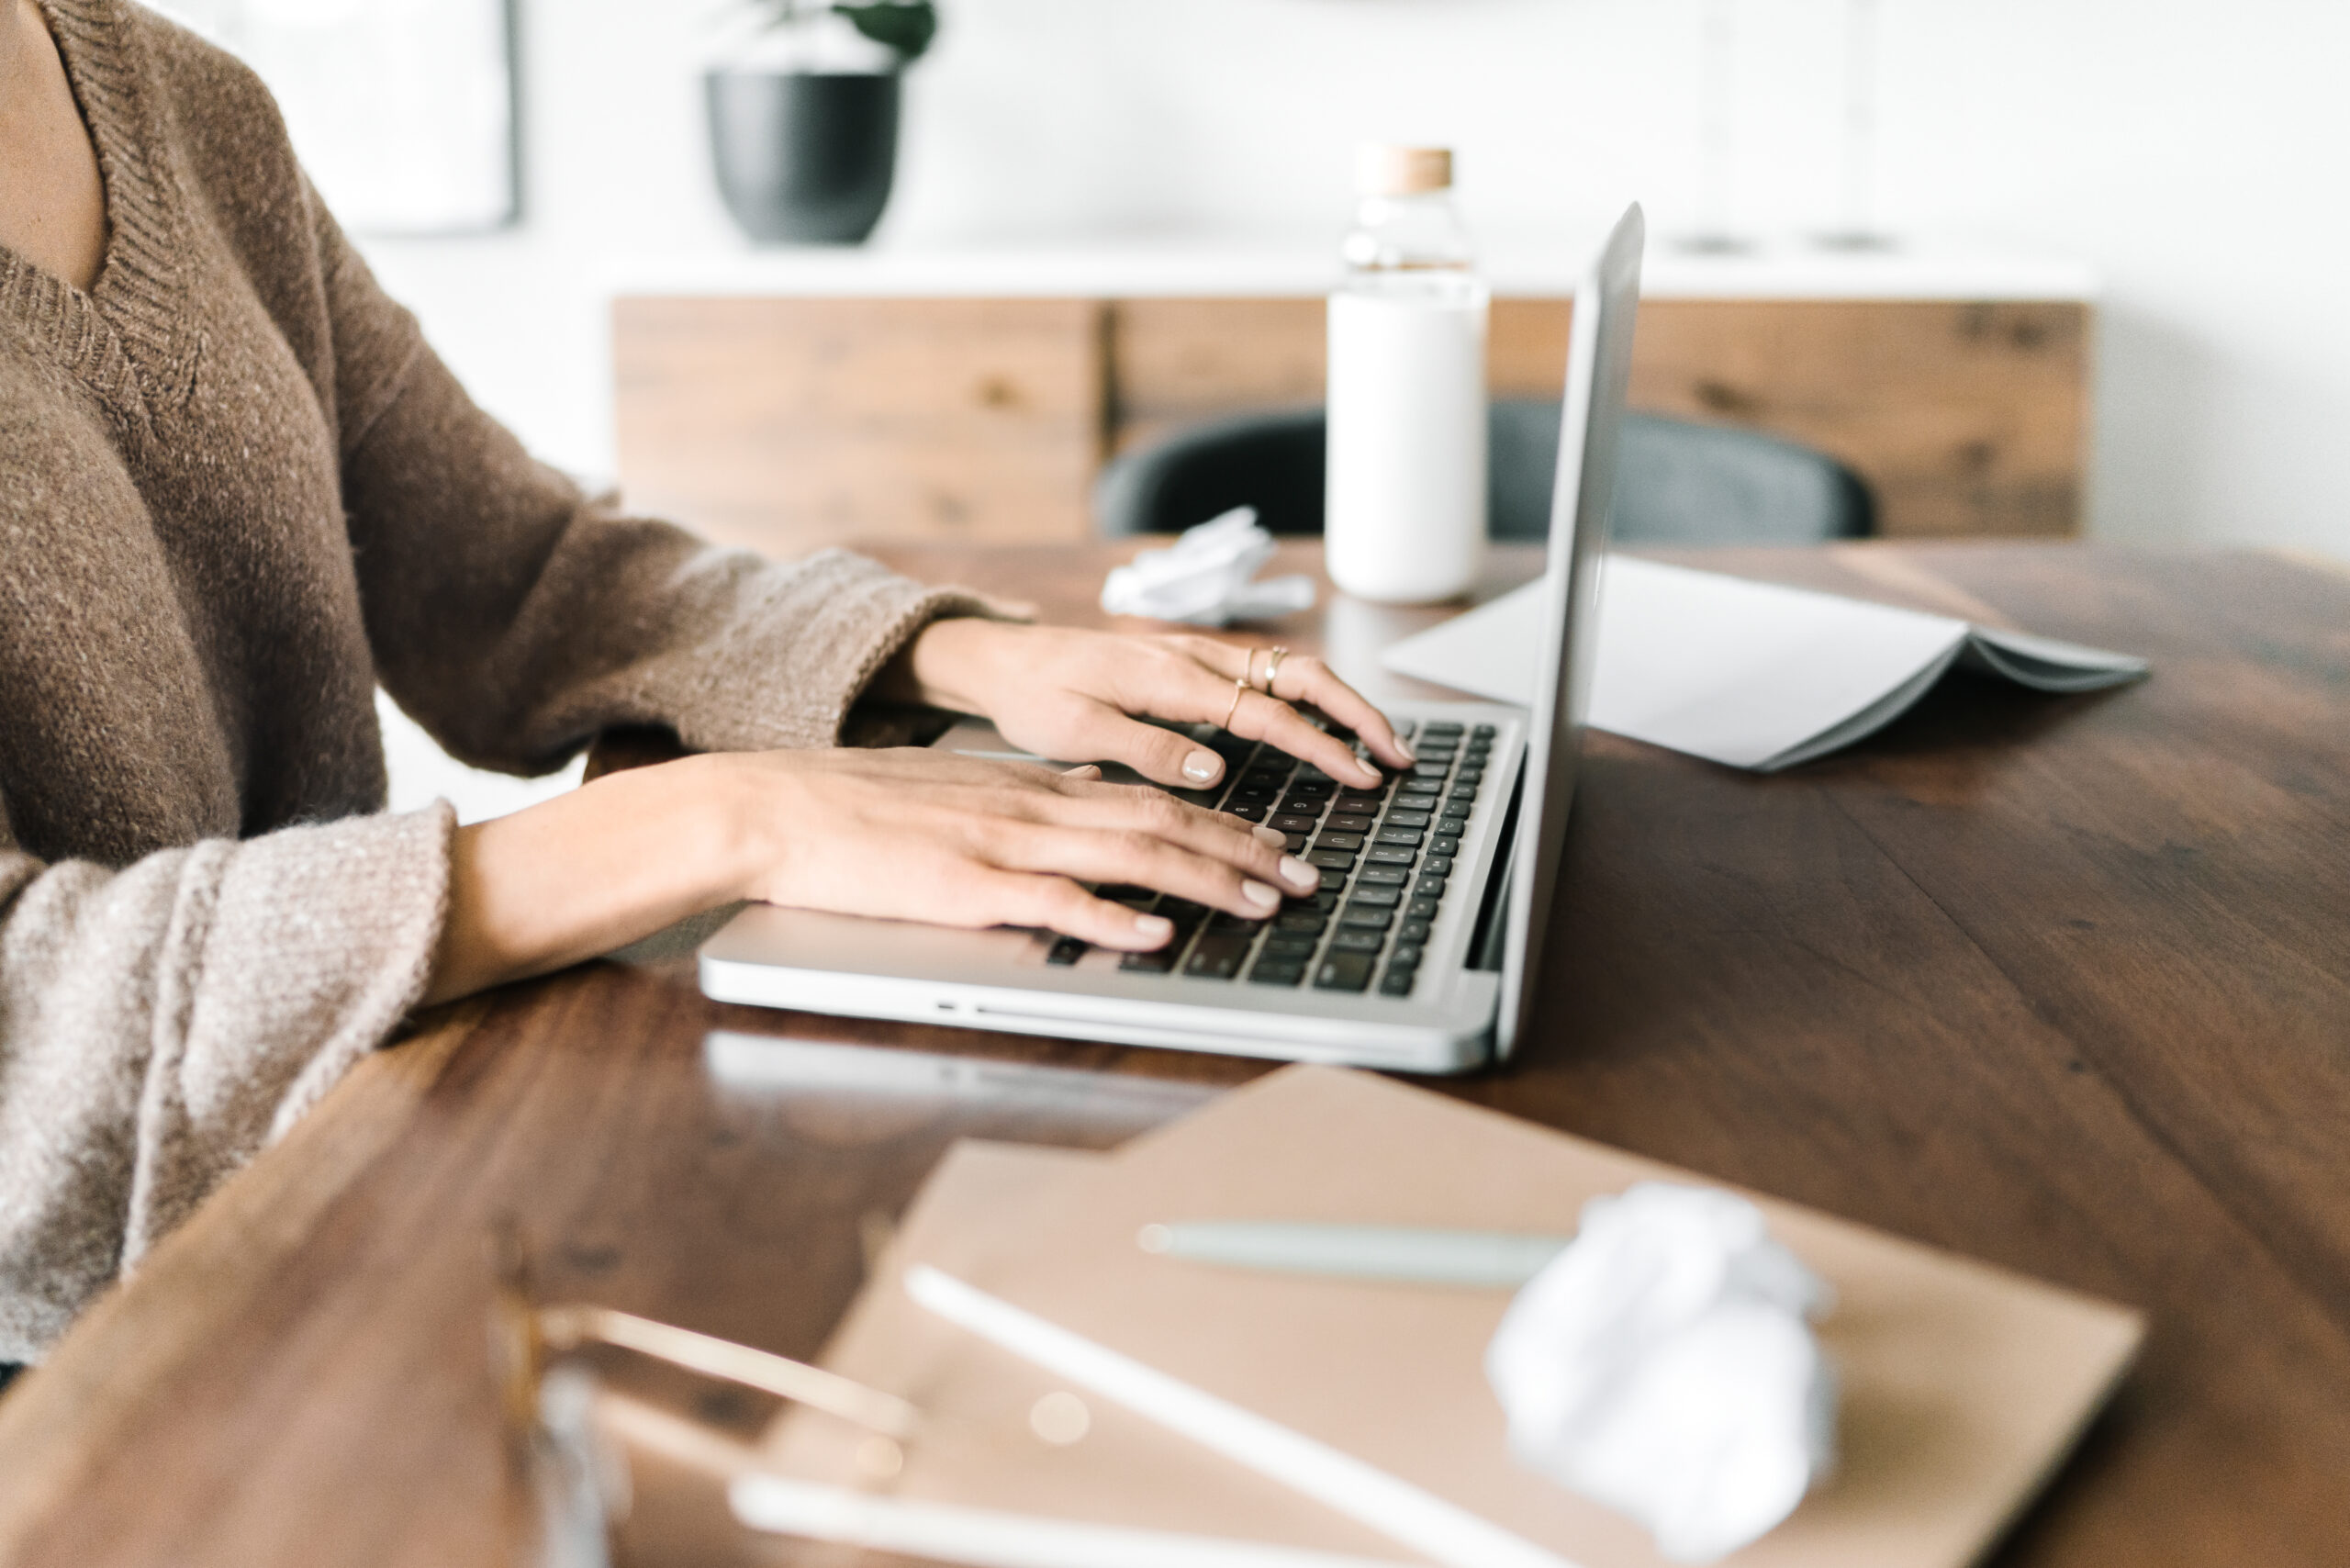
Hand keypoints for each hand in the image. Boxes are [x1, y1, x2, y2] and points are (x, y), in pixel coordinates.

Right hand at [425, 746, 1323, 1004]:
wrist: (775, 808)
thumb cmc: (860, 813)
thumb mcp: (961, 797)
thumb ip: (1028, 810)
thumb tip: (1091, 821)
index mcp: (1032, 790)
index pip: (1152, 802)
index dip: (1225, 827)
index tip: (1278, 847)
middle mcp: (1032, 809)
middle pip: (1163, 825)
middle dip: (1247, 853)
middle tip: (1307, 878)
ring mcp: (1001, 846)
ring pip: (1128, 856)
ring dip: (1206, 882)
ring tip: (1264, 903)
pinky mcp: (963, 887)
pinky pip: (1051, 901)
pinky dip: (1112, 918)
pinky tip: (1155, 934)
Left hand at [879, 621, 1415, 789]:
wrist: (1003, 658)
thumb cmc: (1034, 698)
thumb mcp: (1076, 733)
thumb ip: (1146, 749)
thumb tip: (1214, 769)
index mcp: (1169, 675)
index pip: (1265, 713)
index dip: (1320, 746)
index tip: (1360, 776)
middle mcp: (1193, 655)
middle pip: (1298, 674)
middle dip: (1357, 713)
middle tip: (1399, 755)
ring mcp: (1196, 652)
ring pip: (1289, 667)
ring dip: (1341, 702)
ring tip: (1380, 743)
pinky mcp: (1192, 659)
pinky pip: (1265, 671)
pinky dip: (1309, 695)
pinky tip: (1327, 722)